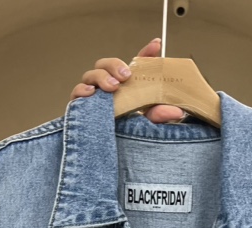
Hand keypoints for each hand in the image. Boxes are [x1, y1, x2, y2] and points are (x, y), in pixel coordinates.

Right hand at [70, 38, 185, 123]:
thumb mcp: (148, 124)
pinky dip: (82, 91)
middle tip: (126, 75)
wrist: (115, 156)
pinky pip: (76, 94)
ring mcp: (94, 96)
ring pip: (91, 75)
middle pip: (106, 64)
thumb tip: (175, 110)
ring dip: (101, 77)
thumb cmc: (130, 134)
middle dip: (114, 65)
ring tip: (113, 86)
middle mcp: (108, 87)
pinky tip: (91, 93)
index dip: (145, 53)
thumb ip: (160, 115)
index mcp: (127, 87)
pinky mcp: (81, 107)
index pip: (135, 64)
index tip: (156, 46)